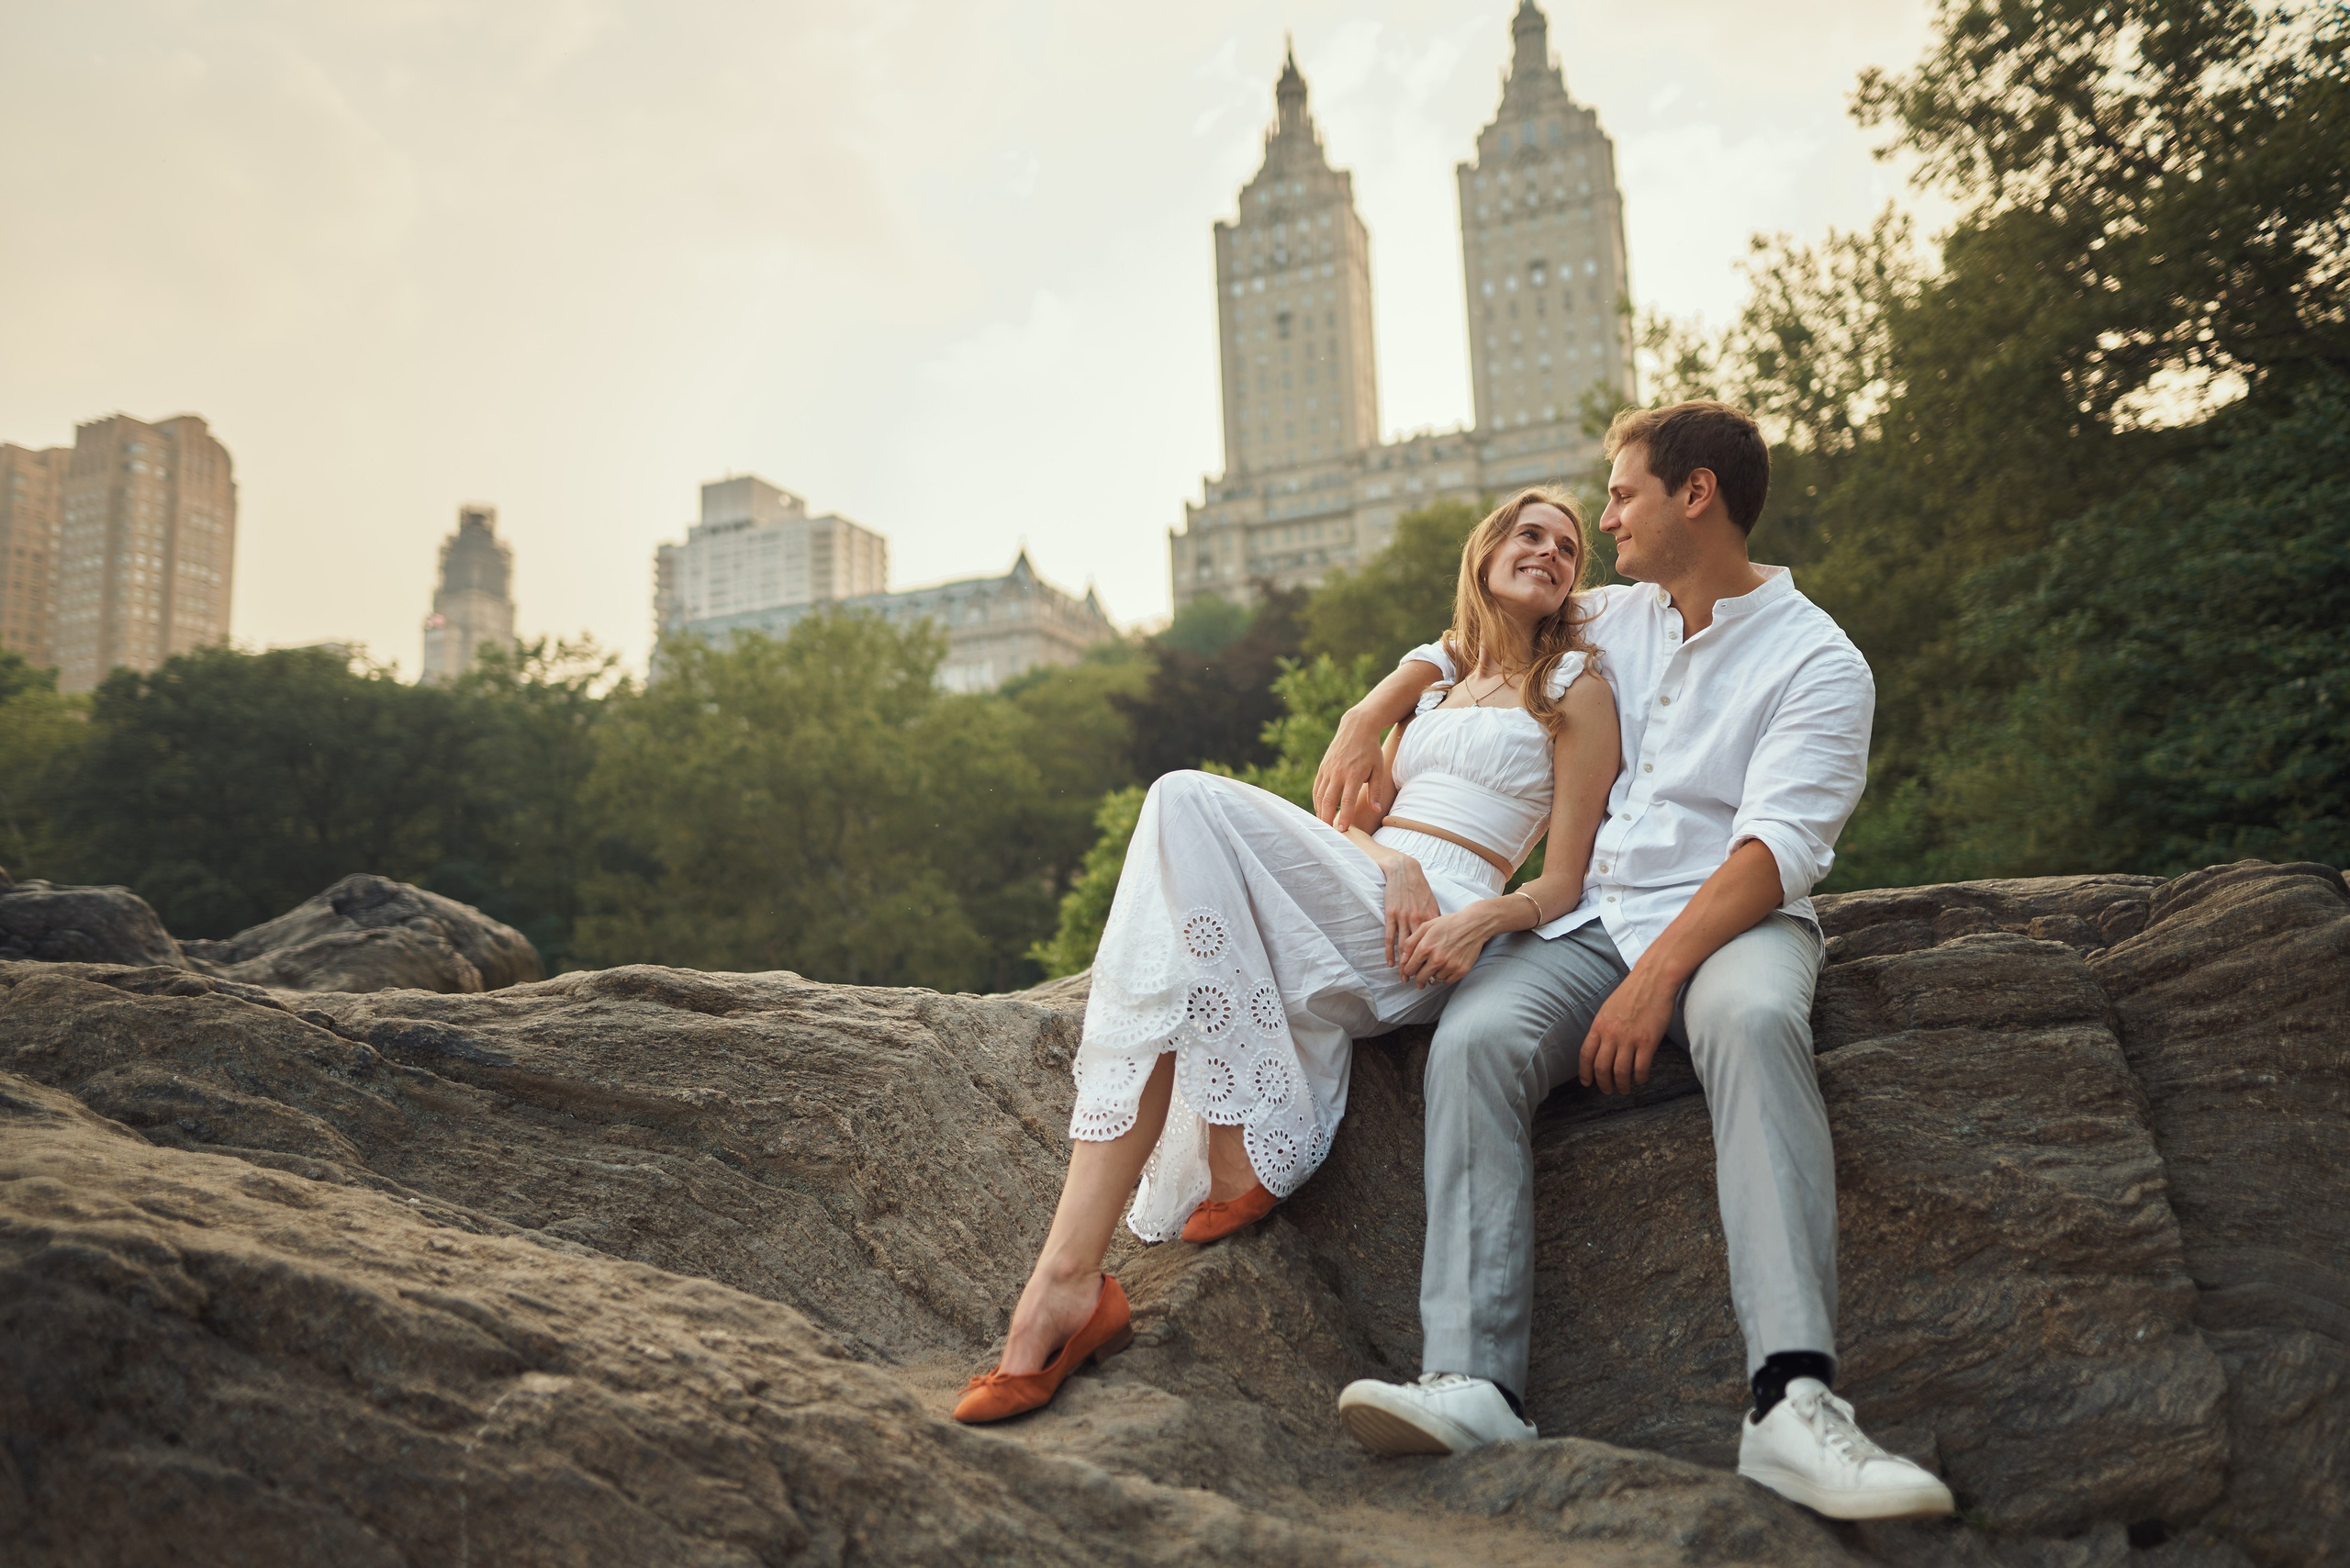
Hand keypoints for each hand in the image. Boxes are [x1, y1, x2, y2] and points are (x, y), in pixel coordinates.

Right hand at [1316, 712, 1388, 829]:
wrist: (1357, 727)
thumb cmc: (1371, 750)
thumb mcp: (1378, 769)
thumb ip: (1376, 791)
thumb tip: (1376, 810)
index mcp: (1353, 774)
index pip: (1347, 800)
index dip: (1344, 816)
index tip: (1342, 830)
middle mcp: (1338, 773)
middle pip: (1329, 800)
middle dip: (1327, 818)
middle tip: (1329, 833)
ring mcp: (1328, 770)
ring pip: (1320, 795)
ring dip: (1320, 811)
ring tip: (1323, 825)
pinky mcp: (1323, 767)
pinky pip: (1317, 787)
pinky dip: (1317, 800)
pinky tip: (1320, 810)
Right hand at [1379, 855, 1439, 969]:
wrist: (1404, 871)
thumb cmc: (1419, 888)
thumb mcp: (1432, 903)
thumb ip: (1436, 920)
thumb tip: (1442, 936)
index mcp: (1431, 918)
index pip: (1433, 944)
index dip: (1433, 960)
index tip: (1434, 973)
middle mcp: (1418, 920)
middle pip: (1419, 949)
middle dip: (1419, 967)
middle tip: (1419, 983)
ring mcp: (1404, 917)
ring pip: (1404, 946)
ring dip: (1404, 964)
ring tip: (1404, 978)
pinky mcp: (1391, 915)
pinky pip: (1390, 937)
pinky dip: (1390, 952)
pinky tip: (1390, 963)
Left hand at [1395, 908, 1497, 988]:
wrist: (1474, 924)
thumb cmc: (1449, 923)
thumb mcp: (1426, 926)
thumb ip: (1411, 942)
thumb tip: (1403, 959)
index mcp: (1426, 947)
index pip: (1410, 968)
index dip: (1408, 970)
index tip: (1410, 970)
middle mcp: (1437, 959)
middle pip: (1420, 978)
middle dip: (1418, 978)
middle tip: (1419, 977)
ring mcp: (1450, 966)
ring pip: (1434, 981)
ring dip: (1432, 977)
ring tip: (1434, 970)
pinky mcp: (1461, 971)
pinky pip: (1447, 982)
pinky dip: (1444, 978)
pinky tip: (1444, 970)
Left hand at [1579, 966, 1676, 1094]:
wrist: (1653, 980)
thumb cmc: (1631, 992)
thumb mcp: (1608, 1009)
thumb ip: (1602, 1028)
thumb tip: (1599, 1046)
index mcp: (1599, 1025)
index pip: (1586, 1055)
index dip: (1585, 1072)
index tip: (1587, 1083)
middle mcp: (1611, 1034)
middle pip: (1601, 1068)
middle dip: (1603, 1084)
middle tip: (1607, 1091)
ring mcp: (1629, 1039)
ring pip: (1620, 1072)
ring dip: (1622, 1085)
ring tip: (1624, 1089)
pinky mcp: (1647, 1042)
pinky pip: (1640, 1068)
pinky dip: (1639, 1078)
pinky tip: (1640, 1079)